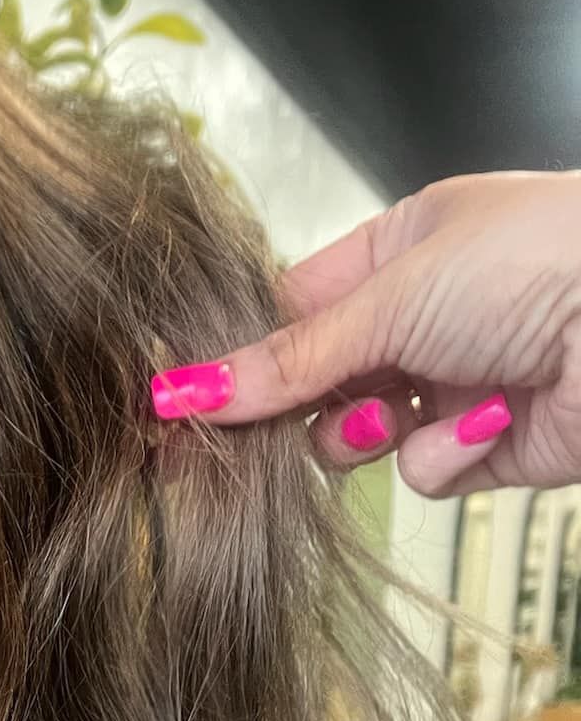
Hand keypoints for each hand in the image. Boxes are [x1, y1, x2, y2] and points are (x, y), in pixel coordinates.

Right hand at [149, 171, 580, 496]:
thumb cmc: (533, 263)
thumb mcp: (389, 297)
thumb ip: (288, 359)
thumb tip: (185, 391)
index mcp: (400, 250)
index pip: (292, 312)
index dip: (243, 359)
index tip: (186, 404)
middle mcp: (423, 317)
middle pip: (315, 384)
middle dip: (301, 407)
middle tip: (262, 430)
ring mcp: (451, 383)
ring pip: (357, 438)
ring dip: (367, 433)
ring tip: (395, 415)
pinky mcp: (484, 445)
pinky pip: (422, 470)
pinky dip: (442, 454)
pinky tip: (482, 423)